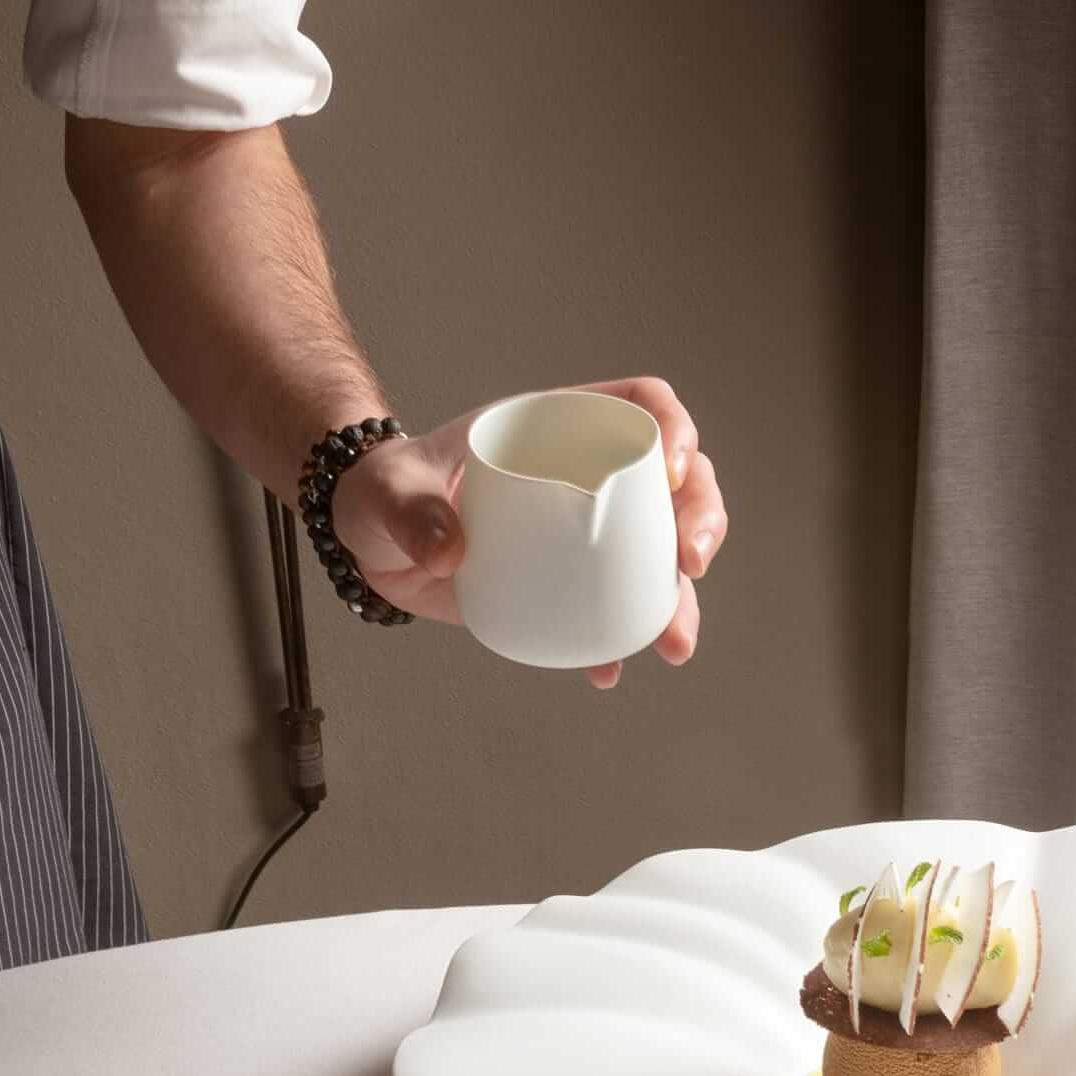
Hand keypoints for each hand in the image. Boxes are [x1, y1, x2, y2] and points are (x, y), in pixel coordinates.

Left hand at [326, 377, 726, 689]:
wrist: (373, 539)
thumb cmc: (385, 491)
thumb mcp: (389, 491)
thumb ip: (411, 510)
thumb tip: (450, 551)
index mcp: (559, 426)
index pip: (641, 406)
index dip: (672, 429)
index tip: (670, 473)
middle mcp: (588, 472)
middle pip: (677, 478)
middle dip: (702, 518)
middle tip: (693, 563)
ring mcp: (587, 527)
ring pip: (662, 549)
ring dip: (681, 595)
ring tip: (675, 641)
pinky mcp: (570, 578)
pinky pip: (615, 605)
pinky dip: (621, 639)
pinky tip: (610, 670)